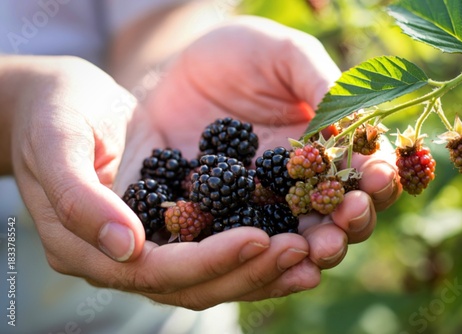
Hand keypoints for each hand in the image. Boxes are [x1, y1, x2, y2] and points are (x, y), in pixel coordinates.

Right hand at [8, 56, 315, 309]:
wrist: (62, 103)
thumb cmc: (52, 114)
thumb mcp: (57, 144)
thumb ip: (81, 199)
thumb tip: (129, 248)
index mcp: (85, 247)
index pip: (155, 271)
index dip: (208, 260)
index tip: (259, 238)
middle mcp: (122, 258)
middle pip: (192, 284)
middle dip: (249, 270)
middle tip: (302, 248)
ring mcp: (150, 247)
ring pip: (213, 274)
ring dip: (265, 267)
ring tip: (314, 251)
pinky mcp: (174, 228)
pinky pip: (219, 246)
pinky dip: (258, 248)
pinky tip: (296, 236)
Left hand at [120, 16, 399, 304]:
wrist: (179, 71)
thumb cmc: (240, 56)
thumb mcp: (284, 56)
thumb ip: (318, 82)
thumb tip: (357, 121)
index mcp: (321, 151)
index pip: (358, 173)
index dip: (374, 178)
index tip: (377, 176)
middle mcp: (295, 188)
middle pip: (332, 218)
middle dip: (348, 222)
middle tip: (351, 216)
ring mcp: (257, 208)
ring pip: (292, 242)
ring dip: (310, 250)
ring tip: (318, 247)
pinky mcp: (217, 218)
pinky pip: (235, 245)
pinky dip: (252, 257)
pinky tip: (266, 257)